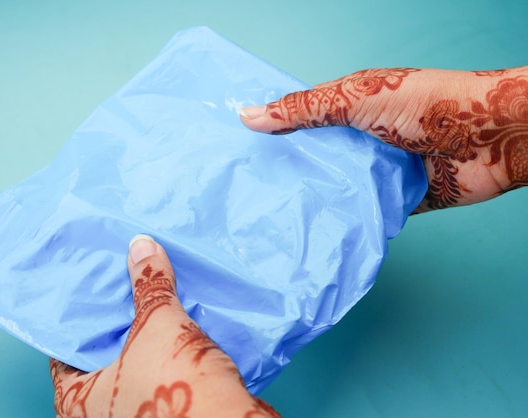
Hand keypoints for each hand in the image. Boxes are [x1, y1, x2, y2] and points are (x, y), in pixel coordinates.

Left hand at [50, 235, 279, 417]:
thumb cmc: (174, 379)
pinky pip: (153, 381)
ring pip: (128, 373)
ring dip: (139, 346)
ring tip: (146, 308)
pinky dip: (159, 359)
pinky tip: (172, 333)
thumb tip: (141, 244)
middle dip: (110, 332)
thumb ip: (149, 283)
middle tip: (117, 297)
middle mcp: (99, 415)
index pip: (61, 357)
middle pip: (97, 363)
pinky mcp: (164, 414)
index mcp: (79, 401)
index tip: (85, 300)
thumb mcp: (158, 323)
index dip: (73, 326)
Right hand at [239, 66, 527, 211]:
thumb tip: (249, 115)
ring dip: (314, 199)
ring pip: (334, 188)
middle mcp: (358, 140)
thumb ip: (305, 108)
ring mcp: (375, 172)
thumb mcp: (358, 97)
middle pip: (313, 158)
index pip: (299, 120)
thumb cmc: (428, 106)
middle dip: (286, 172)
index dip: (270, 133)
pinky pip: (360, 212)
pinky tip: (315, 231)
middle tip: (246, 191)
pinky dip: (343, 220)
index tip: (236, 150)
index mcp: (348, 109)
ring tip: (272, 216)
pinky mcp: (392, 201)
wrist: (491, 138)